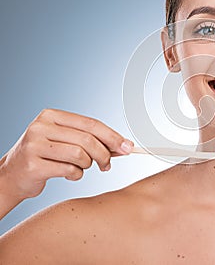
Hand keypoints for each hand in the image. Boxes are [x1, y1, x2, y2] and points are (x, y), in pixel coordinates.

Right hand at [0, 109, 133, 210]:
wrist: (11, 176)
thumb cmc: (45, 156)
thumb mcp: (65, 141)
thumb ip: (91, 140)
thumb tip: (123, 145)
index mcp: (51, 116)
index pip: (91, 123)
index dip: (112, 136)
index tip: (127, 146)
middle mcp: (41, 126)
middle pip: (88, 139)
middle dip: (104, 154)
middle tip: (108, 165)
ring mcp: (35, 145)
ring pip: (80, 155)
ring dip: (88, 165)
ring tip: (82, 168)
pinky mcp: (33, 165)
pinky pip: (69, 170)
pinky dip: (76, 175)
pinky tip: (70, 174)